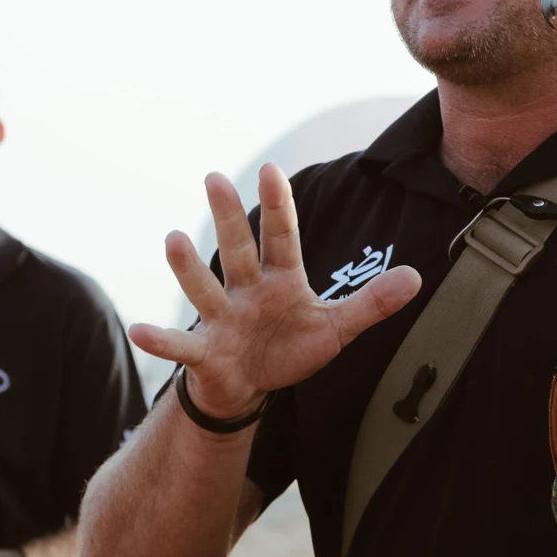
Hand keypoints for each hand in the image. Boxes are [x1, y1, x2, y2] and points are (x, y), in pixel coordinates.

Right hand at [130, 163, 420, 418]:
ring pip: (206, 289)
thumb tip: (416, 276)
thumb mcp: (337, 327)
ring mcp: (223, 318)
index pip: (282, 235)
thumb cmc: (291, 348)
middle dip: (228, 216)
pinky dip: (161, 339)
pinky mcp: (205, 352)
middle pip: (238, 249)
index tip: (272, 169)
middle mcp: (247, 290)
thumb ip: (372, 302)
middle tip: (213, 176)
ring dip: (189, 267)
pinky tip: (140, 331)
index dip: (278, 205)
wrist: (253, 387)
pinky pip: (181, 345)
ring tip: (173, 238)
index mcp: (282, 279)